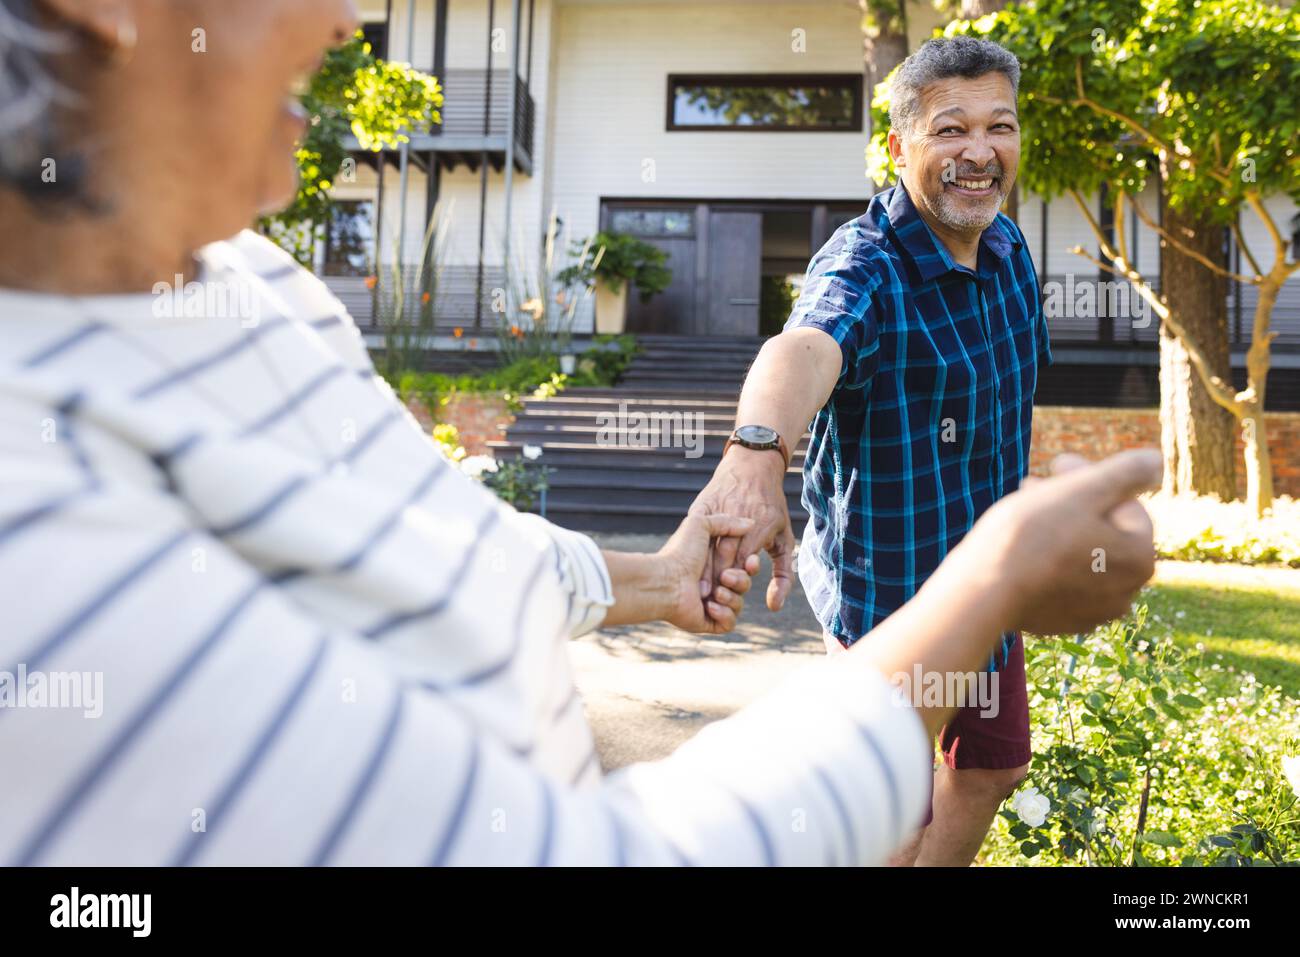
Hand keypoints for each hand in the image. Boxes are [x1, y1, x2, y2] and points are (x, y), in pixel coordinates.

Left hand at [658, 513, 760, 633]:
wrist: (666, 581)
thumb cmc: (681, 553)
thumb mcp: (701, 524)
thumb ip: (726, 521)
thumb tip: (749, 523)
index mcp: (712, 564)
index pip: (742, 566)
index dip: (751, 564)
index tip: (751, 561)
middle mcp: (712, 584)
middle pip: (743, 584)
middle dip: (740, 580)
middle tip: (725, 577)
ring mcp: (710, 604)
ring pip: (738, 603)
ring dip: (731, 597)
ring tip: (714, 592)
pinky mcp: (708, 622)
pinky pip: (730, 623)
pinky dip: (724, 614)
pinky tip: (709, 605)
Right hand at [688, 448, 793, 611]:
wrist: (753, 466)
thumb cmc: (772, 507)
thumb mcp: (784, 539)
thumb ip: (783, 575)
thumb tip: (774, 607)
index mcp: (763, 524)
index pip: (745, 558)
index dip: (736, 579)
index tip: (727, 595)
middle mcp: (741, 515)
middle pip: (725, 555)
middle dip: (717, 579)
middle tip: (709, 600)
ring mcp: (720, 509)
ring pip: (708, 545)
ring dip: (702, 569)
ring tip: (698, 589)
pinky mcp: (703, 504)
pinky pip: (696, 531)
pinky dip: (693, 550)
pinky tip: (689, 567)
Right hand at [944, 449, 1161, 634]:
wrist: (983, 591)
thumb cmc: (1030, 535)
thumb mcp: (1080, 491)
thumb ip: (1125, 472)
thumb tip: (1155, 460)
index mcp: (1140, 557)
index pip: (1123, 502)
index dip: (1088, 477)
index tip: (1055, 466)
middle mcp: (1126, 591)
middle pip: (1104, 531)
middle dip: (1072, 504)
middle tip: (1032, 485)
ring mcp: (1095, 612)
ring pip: (1083, 556)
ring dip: (1061, 531)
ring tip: (1025, 514)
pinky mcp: (1064, 622)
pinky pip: (1064, 582)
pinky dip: (1050, 562)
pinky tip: (1023, 550)